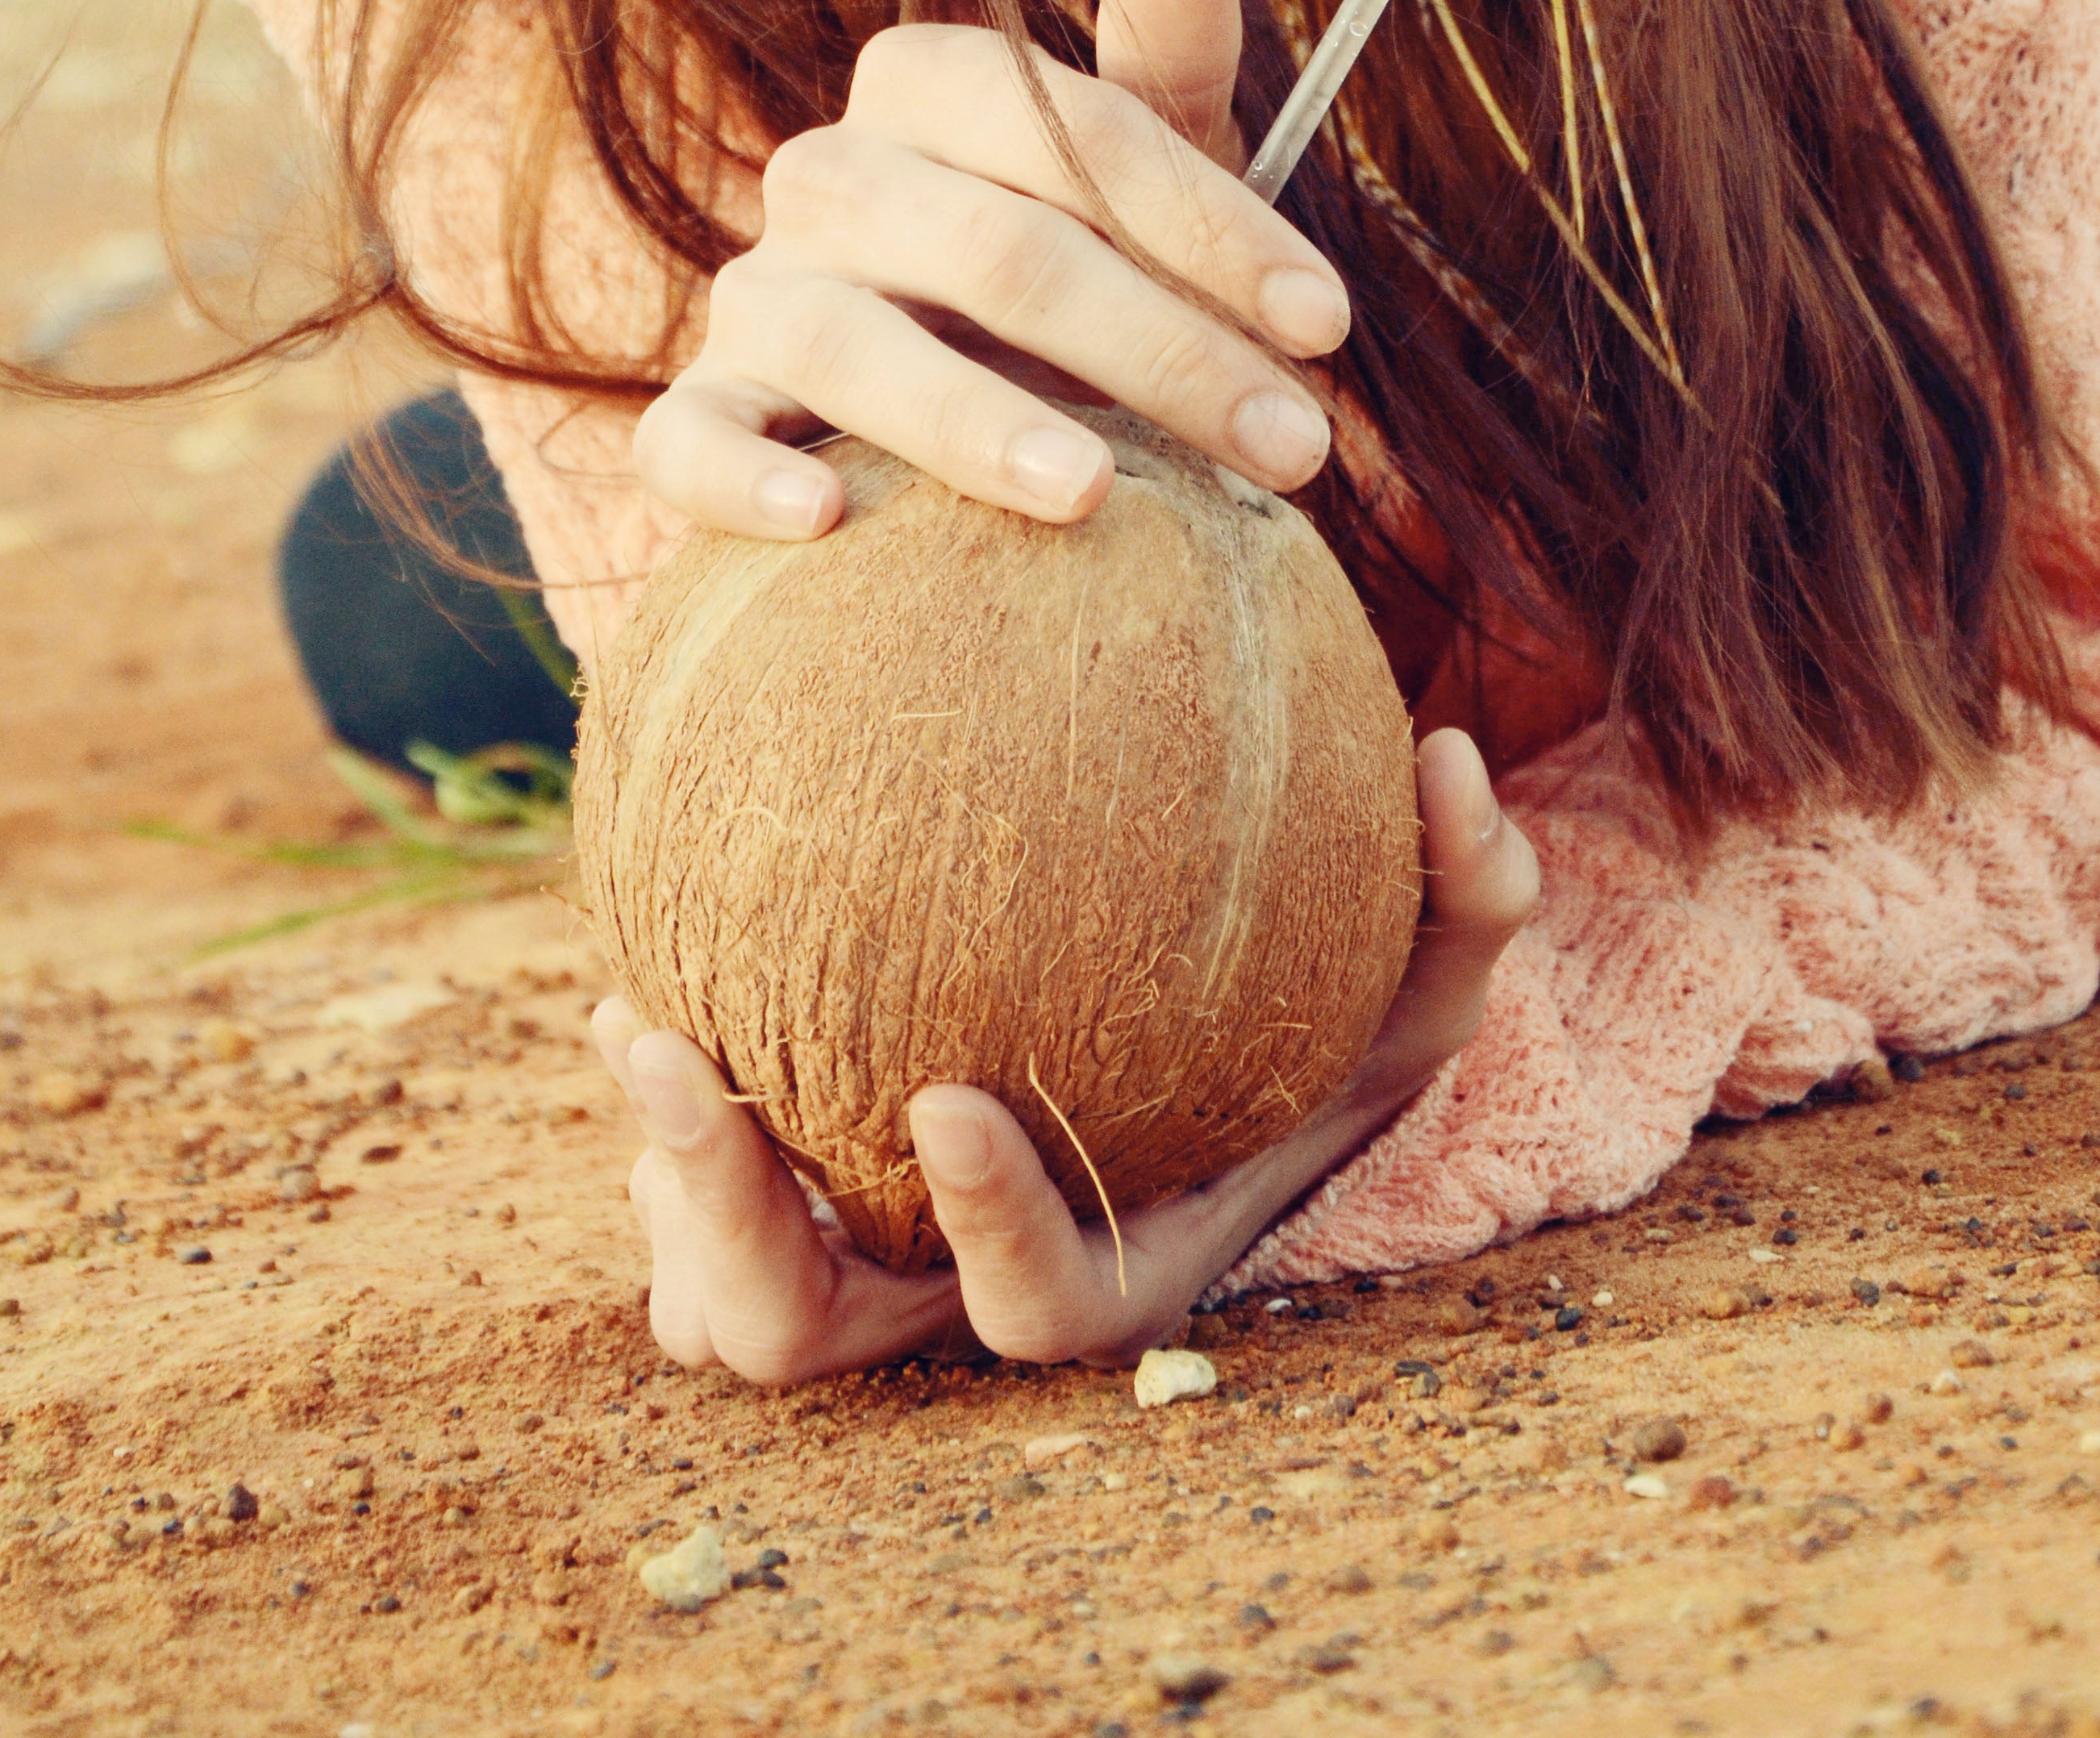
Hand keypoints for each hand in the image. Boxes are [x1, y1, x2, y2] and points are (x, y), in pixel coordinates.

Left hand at [593, 727, 1539, 1384]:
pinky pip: (688, 1188)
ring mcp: (857, 1255)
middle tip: (680, 1057)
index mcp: (1110, 1266)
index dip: (989, 1230)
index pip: (1033, 1311)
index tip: (947, 1095)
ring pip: (711, 1292)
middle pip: (801, 1338)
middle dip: (720, 1228)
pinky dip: (659, 1103)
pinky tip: (644, 955)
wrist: (1198, 1046)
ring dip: (662, 1177)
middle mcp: (960, 1290)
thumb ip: (1466, 894)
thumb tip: (1456, 761)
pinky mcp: (787, 1190)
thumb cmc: (1317, 1011)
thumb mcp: (1416, 971)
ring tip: (633, 1017)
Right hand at [632, 0, 1351, 540]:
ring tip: (1098, 493)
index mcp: (926, 83)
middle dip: (1161, 351)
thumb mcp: (1128, 164)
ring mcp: (754, 297)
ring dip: (977, 423)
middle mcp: (826, 173)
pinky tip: (823, 520)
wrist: (947, 410)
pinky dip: (740, 479)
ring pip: (853, 350)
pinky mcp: (696, 416)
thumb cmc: (1067, 270)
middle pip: (997, 250)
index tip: (1329, 324)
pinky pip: (686, 443)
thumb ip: (1164, 45)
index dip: (1212, 225)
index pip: (1076, 132)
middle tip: (1294, 448)